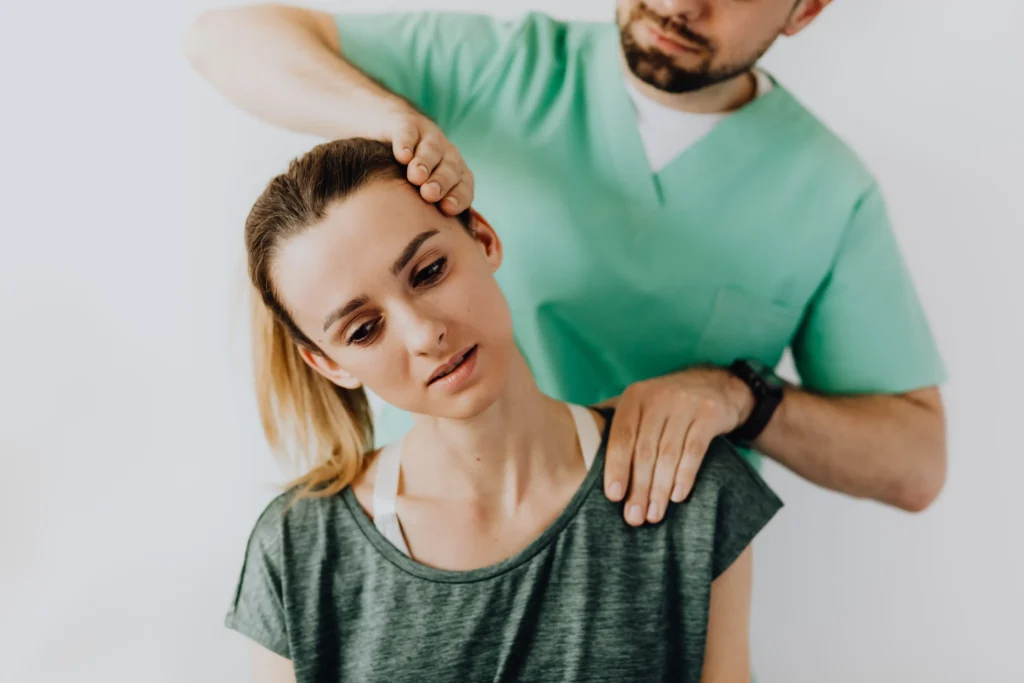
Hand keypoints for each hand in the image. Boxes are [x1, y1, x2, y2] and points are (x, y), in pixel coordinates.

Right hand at [385, 107, 474, 215]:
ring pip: (433, 150)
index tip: (447, 209)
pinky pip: (409, 132)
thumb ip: (429, 220)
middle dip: (442, 181)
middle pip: (451, 168)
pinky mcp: (407, 124)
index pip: (464, 188)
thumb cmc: (406, 180)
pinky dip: (406, 142)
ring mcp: (429, 138)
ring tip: (415, 175)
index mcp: (457, 176)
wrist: (387, 134)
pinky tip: (401, 154)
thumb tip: (431, 256)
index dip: (458, 197)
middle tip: (429, 194)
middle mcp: (447, 156)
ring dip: (426, 163)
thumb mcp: (419, 200)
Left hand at [603, 367, 755, 525]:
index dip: (617, 467)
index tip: (614, 496)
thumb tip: (582, 452)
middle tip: (634, 517)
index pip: (622, 436)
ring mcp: (686, 405)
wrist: (715, 383)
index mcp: (635, 397)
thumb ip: (618, 423)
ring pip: (668, 454)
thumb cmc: (667, 404)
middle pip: (645, 450)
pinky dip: (684, 476)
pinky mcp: (710, 415)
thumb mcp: (642, 403)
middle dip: (638, 487)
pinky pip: (694, 451)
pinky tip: (678, 497)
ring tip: (654, 514)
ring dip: (660, 489)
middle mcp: (658, 397)